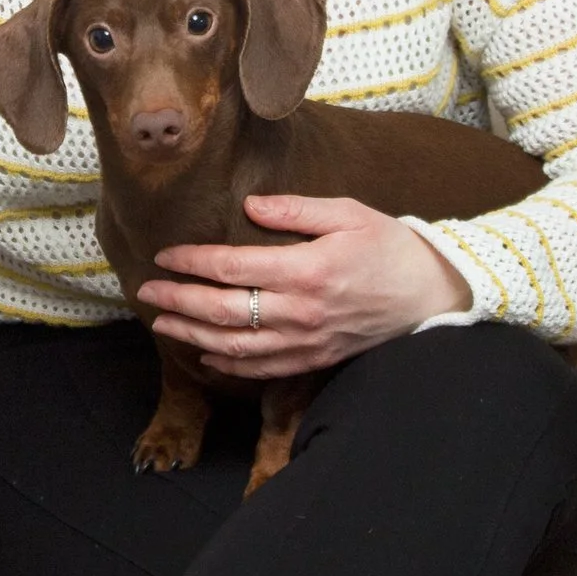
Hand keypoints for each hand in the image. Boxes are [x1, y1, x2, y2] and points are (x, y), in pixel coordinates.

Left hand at [141, 194, 469, 376]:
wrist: (430, 295)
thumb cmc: (389, 247)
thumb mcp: (348, 214)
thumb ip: (295, 209)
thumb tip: (250, 207)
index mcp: (307, 270)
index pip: (233, 268)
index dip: (193, 262)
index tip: (165, 255)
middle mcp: (301, 311)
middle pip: (223, 311)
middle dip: (178, 301)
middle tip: (145, 292)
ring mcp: (306, 341)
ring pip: (235, 346)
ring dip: (192, 335)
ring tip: (162, 322)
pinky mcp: (314, 359)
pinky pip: (261, 368)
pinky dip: (228, 364)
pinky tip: (205, 352)